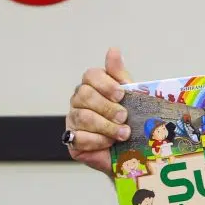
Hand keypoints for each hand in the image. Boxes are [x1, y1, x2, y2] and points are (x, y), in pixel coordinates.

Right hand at [65, 48, 133, 175]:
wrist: (132, 154)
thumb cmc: (131, 122)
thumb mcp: (131, 97)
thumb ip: (120, 75)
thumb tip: (113, 50)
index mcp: (92, 87)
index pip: (90, 76)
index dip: (105, 84)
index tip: (121, 95)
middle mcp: (79, 101)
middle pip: (84, 95)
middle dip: (107, 107)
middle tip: (124, 117)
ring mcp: (73, 121)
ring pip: (83, 117)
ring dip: (106, 126)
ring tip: (123, 134)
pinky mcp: (72, 141)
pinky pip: (79, 138)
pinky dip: (98, 141)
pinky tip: (109, 144)